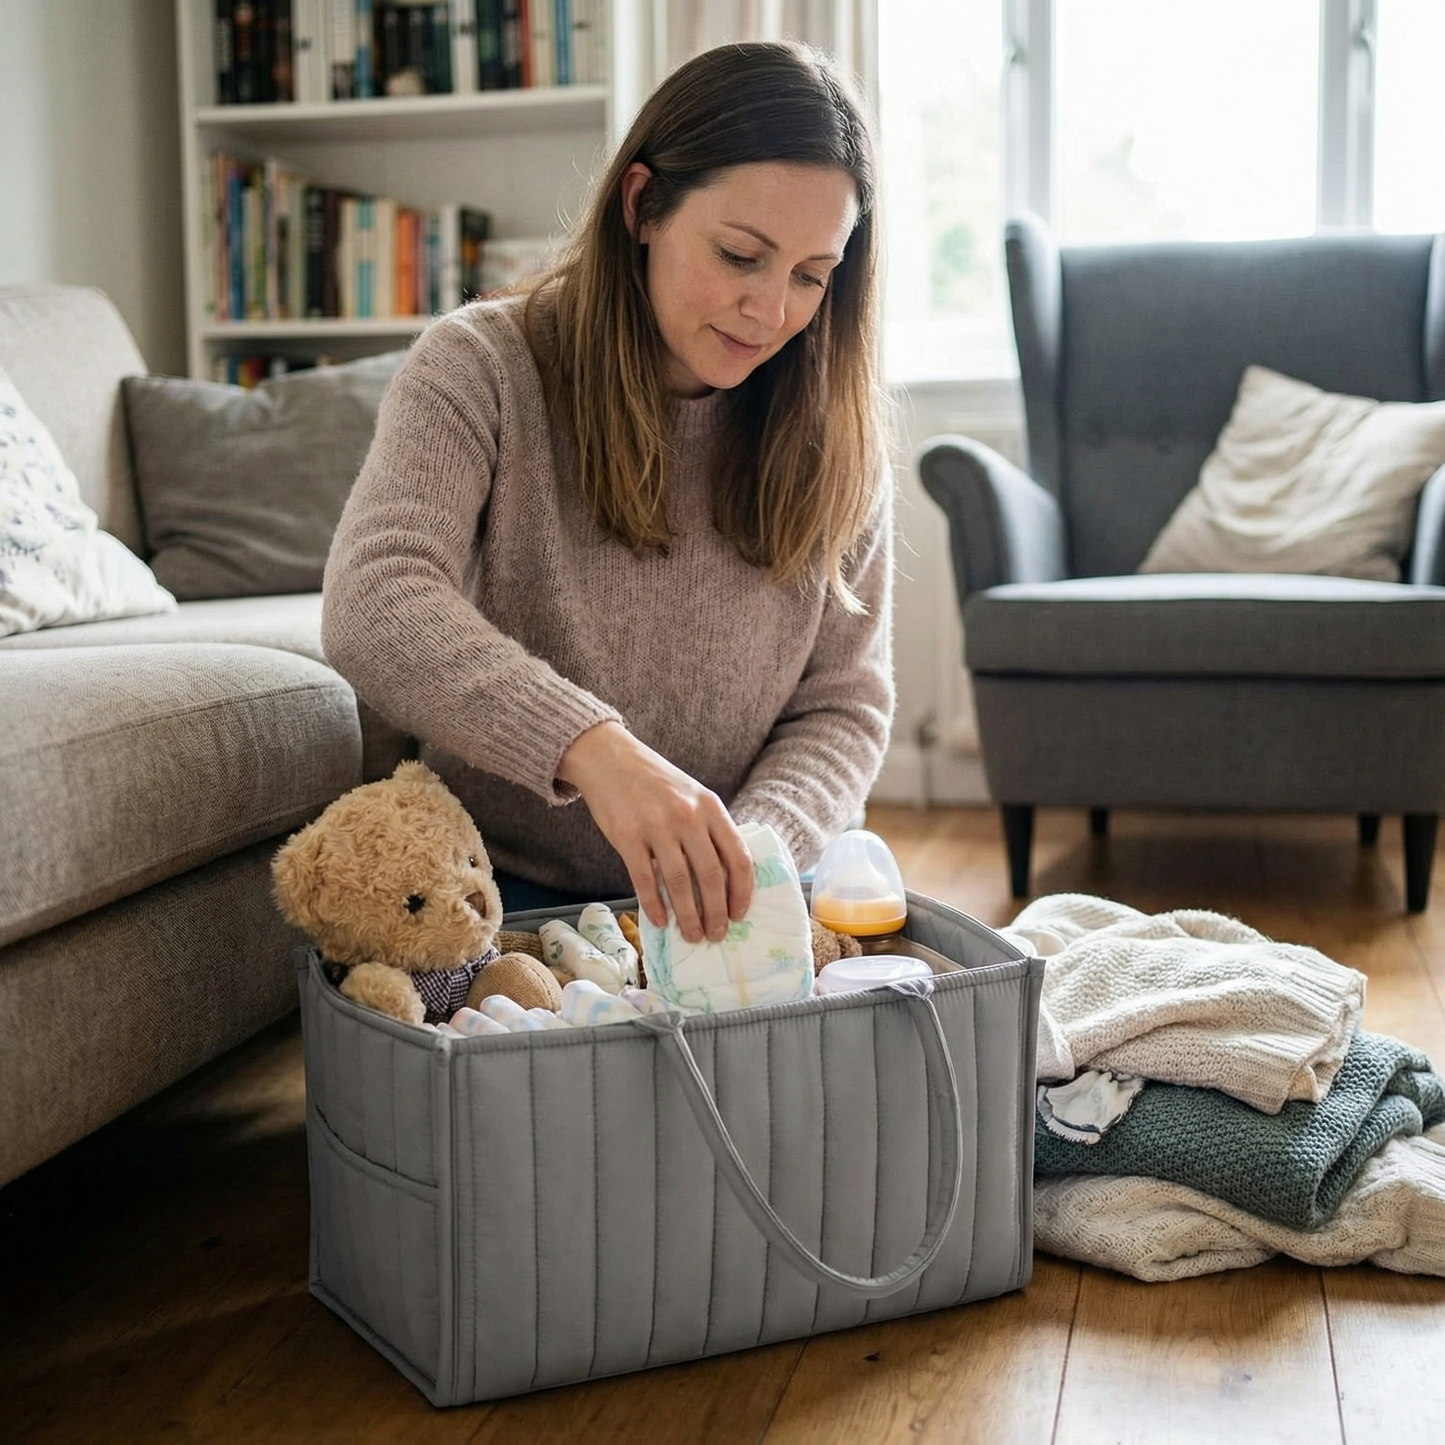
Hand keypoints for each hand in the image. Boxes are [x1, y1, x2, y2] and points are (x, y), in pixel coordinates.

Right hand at [557, 722, 753, 943]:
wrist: (611, 758)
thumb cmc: (656, 782)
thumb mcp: (693, 796)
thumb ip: (709, 829)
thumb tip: (725, 879)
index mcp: (710, 807)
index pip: (737, 856)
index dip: (742, 890)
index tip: (740, 914)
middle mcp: (688, 816)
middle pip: (711, 875)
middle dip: (716, 912)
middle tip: (716, 934)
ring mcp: (657, 826)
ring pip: (680, 882)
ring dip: (688, 916)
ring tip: (692, 935)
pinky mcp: (627, 836)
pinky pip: (644, 879)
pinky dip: (654, 905)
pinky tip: (660, 921)